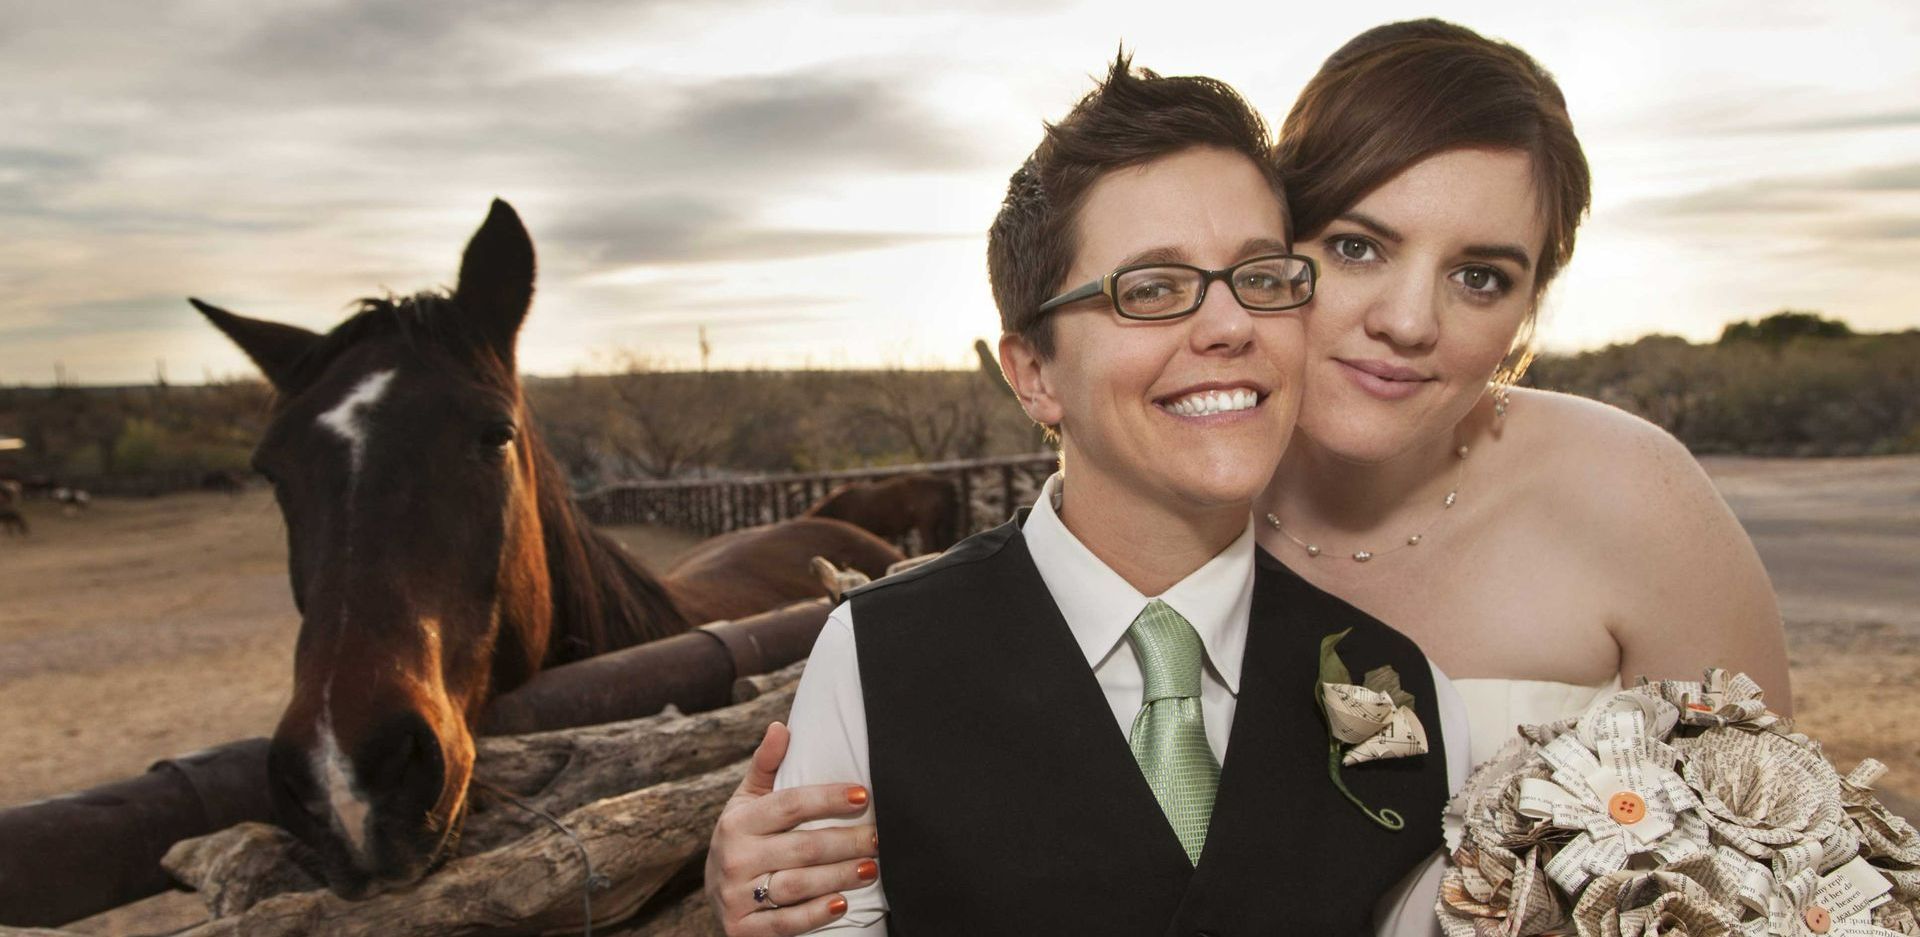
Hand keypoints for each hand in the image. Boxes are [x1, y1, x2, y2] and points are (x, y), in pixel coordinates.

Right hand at [707, 722, 880, 935]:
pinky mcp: (743, 929)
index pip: (790, 805)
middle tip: (879, 838)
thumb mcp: (747, 802)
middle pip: (802, 847)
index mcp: (738, 822)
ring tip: (871, 868)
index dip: (828, 799)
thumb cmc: (743, 838)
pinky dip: (816, 913)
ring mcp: (737, 895)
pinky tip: (842, 902)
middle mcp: (735, 857)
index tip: (863, 796)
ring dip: (839, 876)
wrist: (715, 894)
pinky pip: (785, 922)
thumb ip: (766, 766)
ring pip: (797, 884)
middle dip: (847, 842)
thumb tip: (781, 726)